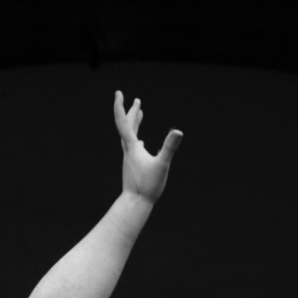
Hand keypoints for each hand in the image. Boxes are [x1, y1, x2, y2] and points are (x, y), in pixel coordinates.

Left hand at [114, 90, 181, 204]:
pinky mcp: (133, 166)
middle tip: (136, 99)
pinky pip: (133, 148)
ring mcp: (130, 159)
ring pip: (130, 136)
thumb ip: (169, 147)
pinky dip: (137, 140)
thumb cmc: (148, 187)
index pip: (124, 122)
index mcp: (133, 147)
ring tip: (139, 112)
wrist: (135, 205)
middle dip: (132, 111)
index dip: (121, 106)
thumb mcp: (162, 165)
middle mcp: (129, 151)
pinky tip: (141, 144)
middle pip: (127, 126)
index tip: (119, 92)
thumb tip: (178, 131)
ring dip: (134, 122)